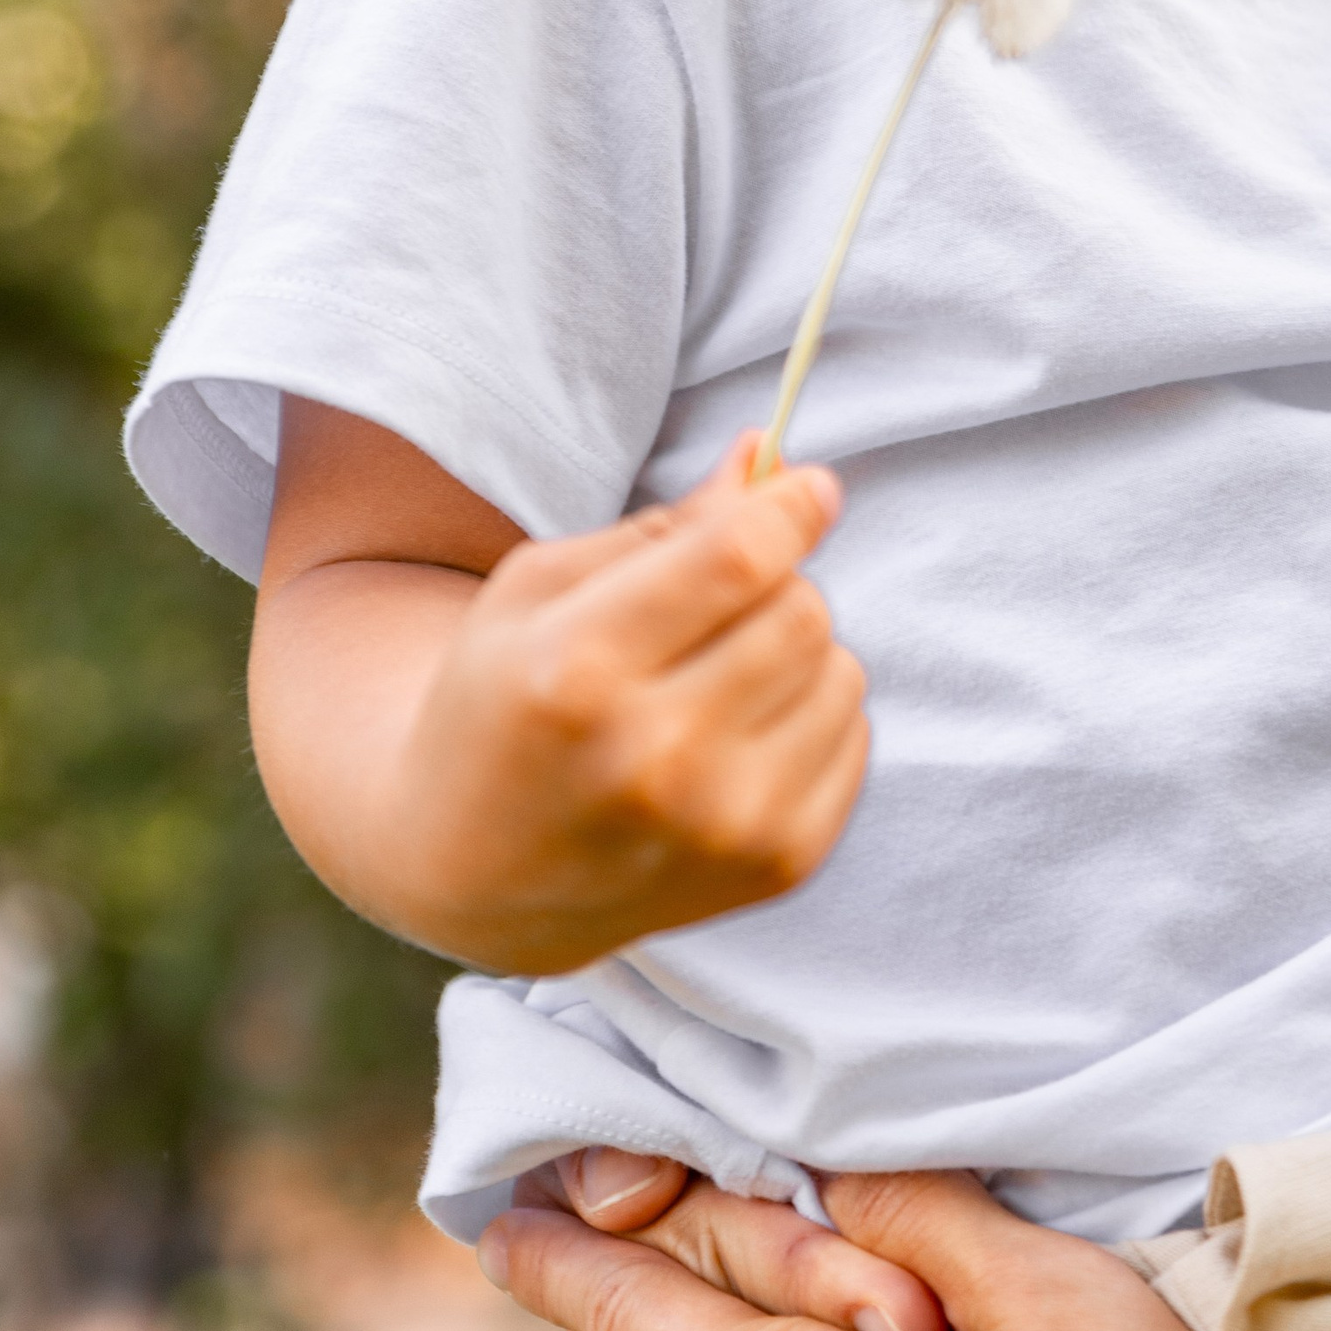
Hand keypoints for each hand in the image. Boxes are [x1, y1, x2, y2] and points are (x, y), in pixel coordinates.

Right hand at [392, 433, 869, 970]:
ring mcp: (721, 824)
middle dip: (778, 584)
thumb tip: (770, 454)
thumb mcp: (541, 592)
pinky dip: (813, 716)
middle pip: (800, 611)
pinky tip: (740, 737)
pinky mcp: (777, 865)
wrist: (475, 876)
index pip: (738, 558)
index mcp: (575, 671)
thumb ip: (663, 523)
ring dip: (799, 652)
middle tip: (726, 601)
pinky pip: (855, 737)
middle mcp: (654, 758)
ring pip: (841, 672)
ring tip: (722, 676)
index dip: (791, 507)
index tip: (810, 488)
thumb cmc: (504, 704)